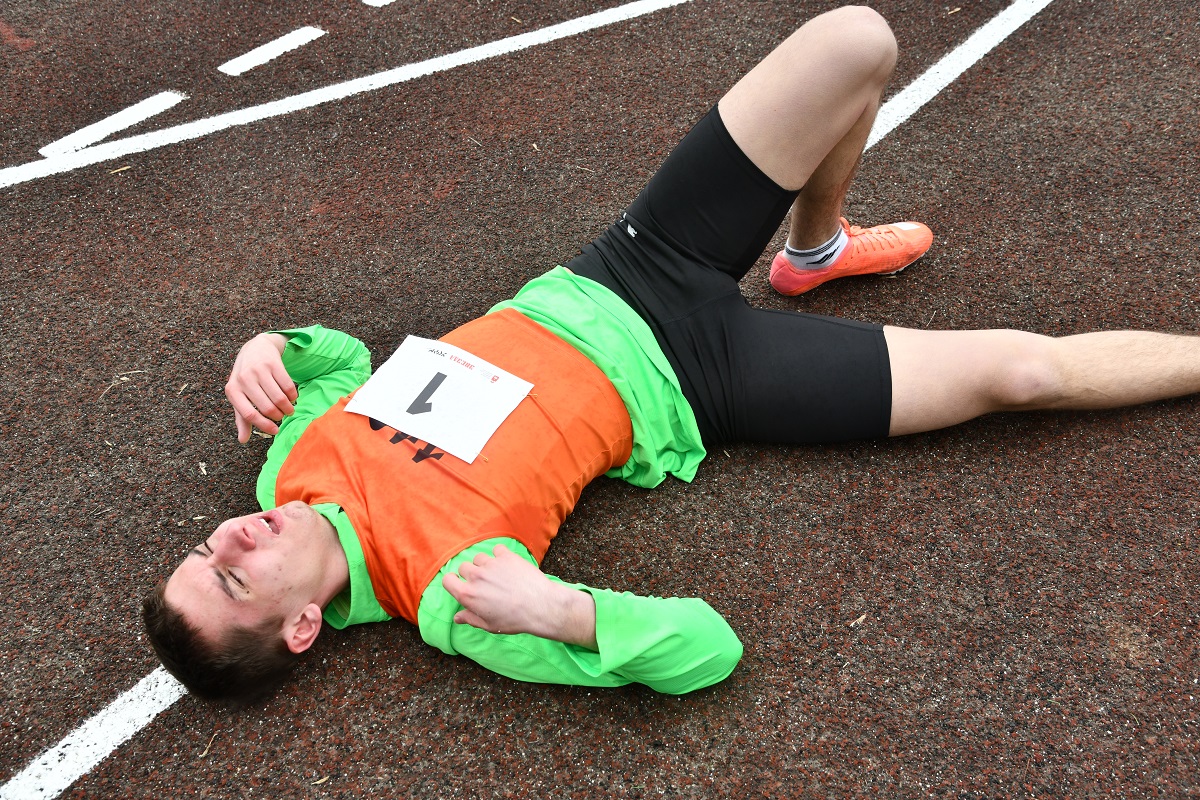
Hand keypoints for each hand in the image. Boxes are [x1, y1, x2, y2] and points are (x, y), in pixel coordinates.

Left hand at [224, 333, 297, 441]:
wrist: (254, 349)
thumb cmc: (246, 378)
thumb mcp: (240, 395)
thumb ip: (242, 418)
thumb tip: (243, 440)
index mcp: (232, 391)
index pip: (249, 414)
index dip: (264, 425)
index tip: (275, 431)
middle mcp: (243, 379)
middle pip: (267, 408)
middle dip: (279, 416)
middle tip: (283, 416)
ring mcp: (258, 370)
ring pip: (279, 398)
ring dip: (288, 407)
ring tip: (289, 409)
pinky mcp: (273, 363)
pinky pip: (288, 386)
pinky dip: (293, 395)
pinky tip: (292, 397)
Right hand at [441, 545, 597, 648]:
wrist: (540, 606)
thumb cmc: (514, 619)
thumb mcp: (489, 625)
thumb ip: (470, 618)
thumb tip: (457, 617)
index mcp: (468, 595)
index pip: (447, 580)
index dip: (453, 582)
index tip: (462, 585)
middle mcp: (476, 576)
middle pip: (463, 567)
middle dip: (471, 574)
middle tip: (485, 584)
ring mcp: (491, 564)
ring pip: (479, 558)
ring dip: (485, 564)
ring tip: (498, 575)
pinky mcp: (506, 556)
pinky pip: (496, 549)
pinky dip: (500, 555)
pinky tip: (508, 566)